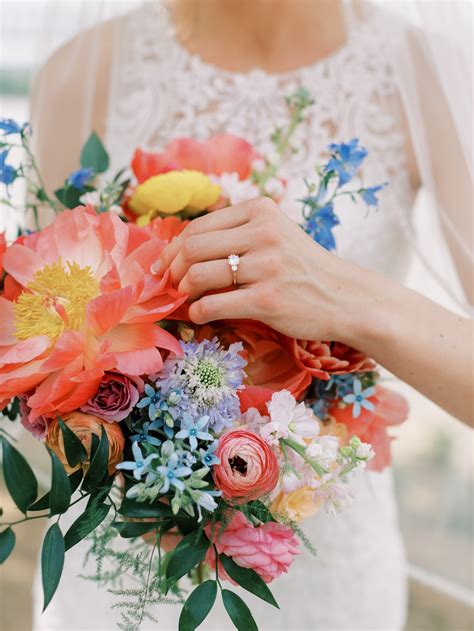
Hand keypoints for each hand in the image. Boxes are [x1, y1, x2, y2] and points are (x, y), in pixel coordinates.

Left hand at [154, 197, 363, 342]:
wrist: (343, 297)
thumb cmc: (302, 267)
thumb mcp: (275, 234)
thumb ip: (236, 233)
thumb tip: (180, 248)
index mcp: (261, 211)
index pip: (199, 226)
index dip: (173, 247)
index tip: (165, 265)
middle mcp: (263, 234)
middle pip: (192, 248)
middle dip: (173, 269)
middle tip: (172, 284)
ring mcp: (266, 267)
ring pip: (198, 275)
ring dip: (183, 291)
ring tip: (187, 298)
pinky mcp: (268, 300)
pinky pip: (213, 305)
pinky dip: (197, 312)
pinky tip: (200, 315)